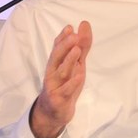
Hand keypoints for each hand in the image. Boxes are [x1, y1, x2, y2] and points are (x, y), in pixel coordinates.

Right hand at [30, 21, 91, 137]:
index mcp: (57, 63)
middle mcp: (53, 73)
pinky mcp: (58, 99)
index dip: (63, 38)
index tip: (70, 27)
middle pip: (56, 57)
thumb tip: (84, 25)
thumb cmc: (65, 84)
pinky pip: (65, 91)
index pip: (58, 48)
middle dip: (64, 46)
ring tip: (77, 50)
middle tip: (74, 36)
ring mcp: (54, 86)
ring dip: (68, 61)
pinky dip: (72, 84)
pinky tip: (79, 76)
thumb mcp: (76, 64)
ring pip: (61, 72)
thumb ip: (82, 46)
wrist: (54, 112)